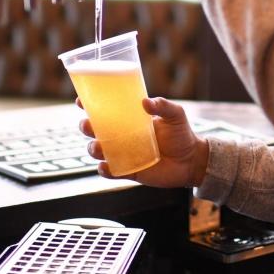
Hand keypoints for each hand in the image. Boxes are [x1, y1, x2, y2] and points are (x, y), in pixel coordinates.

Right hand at [78, 96, 209, 186]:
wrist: (192, 161)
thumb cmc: (182, 134)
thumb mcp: (175, 115)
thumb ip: (163, 106)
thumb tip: (145, 102)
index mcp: (130, 119)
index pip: (106, 110)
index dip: (90, 105)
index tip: (80, 101)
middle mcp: (123, 136)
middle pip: (96, 130)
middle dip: (87, 127)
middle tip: (87, 124)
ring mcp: (124, 154)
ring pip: (99, 151)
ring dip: (93, 149)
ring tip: (98, 147)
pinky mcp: (129, 171)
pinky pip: (111, 172)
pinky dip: (105, 170)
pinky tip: (105, 166)